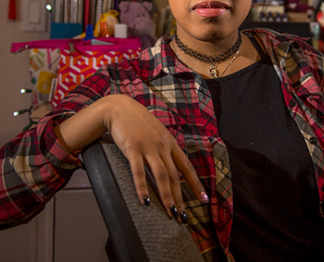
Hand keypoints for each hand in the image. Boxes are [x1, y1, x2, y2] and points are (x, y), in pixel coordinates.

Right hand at [104, 95, 208, 220]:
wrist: (120, 108)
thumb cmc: (137, 122)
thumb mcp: (157, 133)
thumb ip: (164, 149)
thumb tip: (171, 168)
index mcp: (170, 143)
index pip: (187, 166)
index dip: (196, 183)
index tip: (204, 199)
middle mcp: (162, 146)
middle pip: (175, 176)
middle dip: (180, 197)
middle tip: (183, 215)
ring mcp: (148, 147)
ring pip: (161, 176)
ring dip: (167, 196)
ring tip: (170, 212)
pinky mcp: (133, 149)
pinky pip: (138, 171)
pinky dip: (142, 187)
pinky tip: (145, 200)